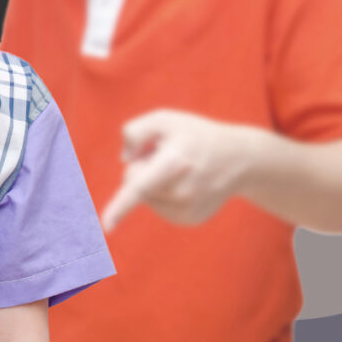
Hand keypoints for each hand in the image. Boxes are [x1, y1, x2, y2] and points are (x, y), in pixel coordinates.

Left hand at [102, 109, 254, 230]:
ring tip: (179, 168)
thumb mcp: (164, 119)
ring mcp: (186, 210)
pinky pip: (158, 205)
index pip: (140, 186)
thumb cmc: (196, 135)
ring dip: (152, 181)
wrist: (239, 159)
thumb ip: (135, 131)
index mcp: (173, 163)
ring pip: (144, 195)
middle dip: (141, 165)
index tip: (106, 226)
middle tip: (167, 154)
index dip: (120, 207)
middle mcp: (181, 192)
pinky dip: (162, 193)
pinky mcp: (188, 219)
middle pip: (132, 180)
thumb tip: (125, 159)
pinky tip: (185, 182)